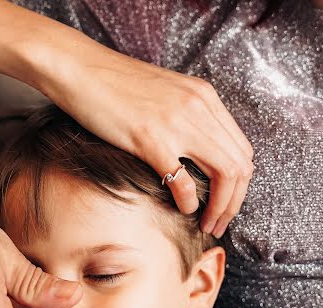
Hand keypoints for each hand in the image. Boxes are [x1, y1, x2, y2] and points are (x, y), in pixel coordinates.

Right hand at [29, 25, 252, 231]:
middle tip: (219, 224)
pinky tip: (182, 209)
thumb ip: (189, 118)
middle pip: (240, 166)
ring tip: (207, 224)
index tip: (226, 204)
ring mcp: (177, 123)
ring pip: (224, 174)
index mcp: (205, 97)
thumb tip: (199, 156)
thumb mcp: (166, 94)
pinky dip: (188, 202)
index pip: (243, 149)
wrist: (80, 68)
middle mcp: (199, 107)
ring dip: (220, 208)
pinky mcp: (151, 139)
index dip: (240, 185)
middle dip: (234, 203)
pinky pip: (184, 181)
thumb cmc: (116, 85)